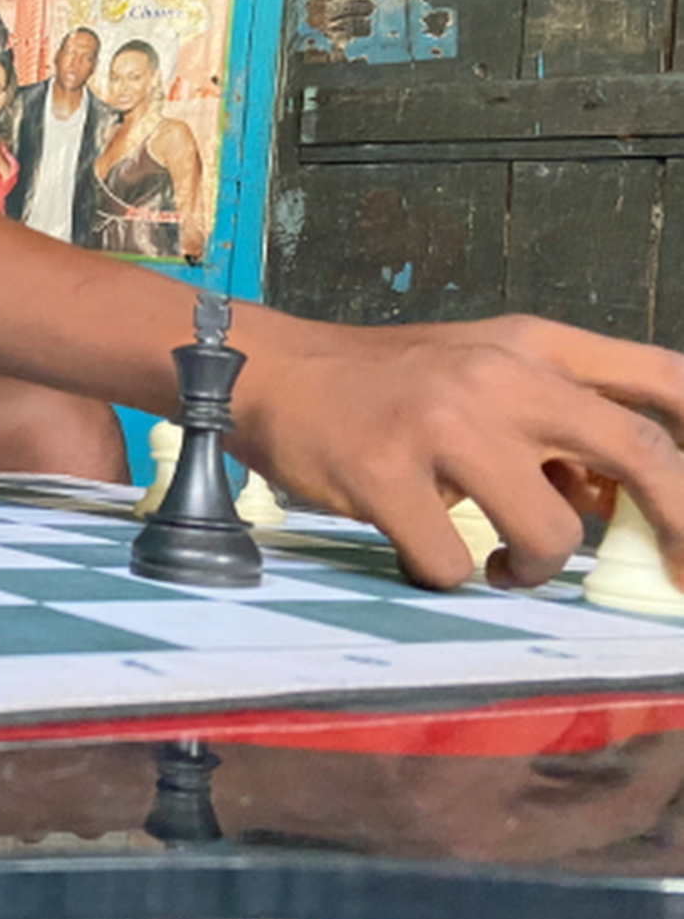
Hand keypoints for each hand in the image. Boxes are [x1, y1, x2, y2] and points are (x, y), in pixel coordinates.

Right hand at [228, 312, 683, 590]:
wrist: (274, 372)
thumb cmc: (384, 379)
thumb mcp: (477, 370)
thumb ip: (549, 417)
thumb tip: (613, 500)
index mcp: (530, 343)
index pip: (659, 378)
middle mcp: (499, 375)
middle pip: (637, 453)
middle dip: (680, 526)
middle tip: (678, 574)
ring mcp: (442, 424)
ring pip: (548, 532)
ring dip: (535, 568)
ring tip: (501, 563)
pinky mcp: (385, 474)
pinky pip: (452, 563)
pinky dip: (445, 575)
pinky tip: (419, 550)